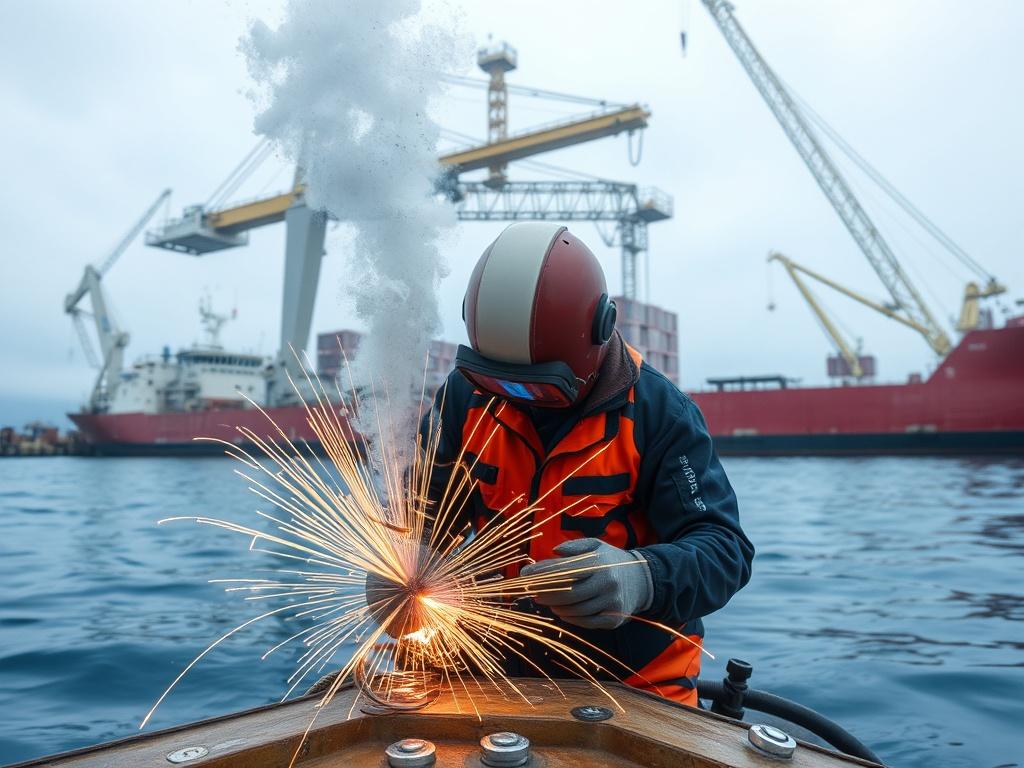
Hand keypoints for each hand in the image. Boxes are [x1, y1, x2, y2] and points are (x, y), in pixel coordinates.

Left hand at [519, 538, 652, 629]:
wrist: (642, 580)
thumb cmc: (610, 561)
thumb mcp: (595, 546)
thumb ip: (573, 547)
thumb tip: (553, 551)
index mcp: (599, 563)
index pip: (564, 570)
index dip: (542, 573)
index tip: (525, 574)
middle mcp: (606, 583)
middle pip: (566, 593)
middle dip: (545, 593)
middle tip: (531, 592)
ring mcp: (611, 603)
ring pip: (574, 610)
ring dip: (555, 607)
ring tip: (545, 600)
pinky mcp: (613, 619)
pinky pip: (585, 622)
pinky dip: (569, 618)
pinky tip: (561, 611)